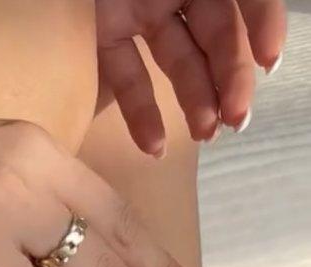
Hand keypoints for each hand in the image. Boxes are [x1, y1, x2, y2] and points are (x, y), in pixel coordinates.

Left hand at [96, 0, 287, 154]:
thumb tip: (253, 3)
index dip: (261, 21)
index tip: (269, 60)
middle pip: (214, 32)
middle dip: (231, 74)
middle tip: (236, 119)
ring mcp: (138, 11)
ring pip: (178, 60)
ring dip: (197, 99)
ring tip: (208, 135)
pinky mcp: (103, 38)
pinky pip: (127, 77)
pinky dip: (141, 114)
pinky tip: (155, 146)